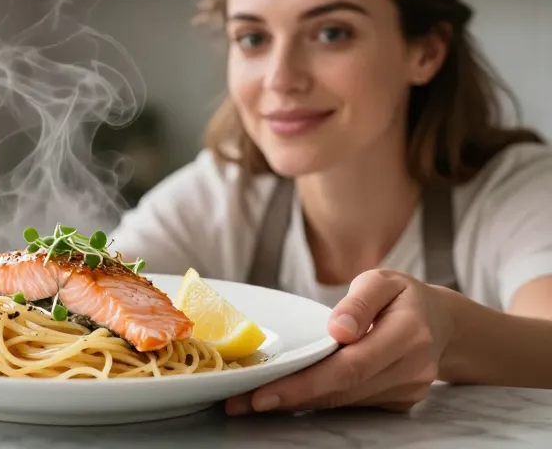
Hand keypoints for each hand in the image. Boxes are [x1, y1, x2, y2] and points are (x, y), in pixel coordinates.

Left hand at [225, 269, 455, 414]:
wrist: (442, 323)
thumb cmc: (403, 296)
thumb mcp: (383, 280)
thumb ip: (360, 301)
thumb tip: (337, 329)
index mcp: (409, 333)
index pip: (350, 366)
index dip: (305, 383)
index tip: (263, 391)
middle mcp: (412, 368)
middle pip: (342, 390)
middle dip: (289, 397)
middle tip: (240, 401)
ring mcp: (407, 390)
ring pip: (343, 401)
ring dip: (297, 402)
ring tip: (250, 399)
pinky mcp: (398, 402)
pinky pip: (351, 403)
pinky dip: (317, 399)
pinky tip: (287, 394)